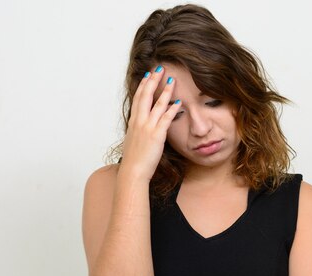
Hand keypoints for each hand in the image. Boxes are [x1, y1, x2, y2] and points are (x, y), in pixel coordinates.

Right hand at [120, 66, 181, 180]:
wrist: (133, 171)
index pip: (138, 98)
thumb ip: (139, 132)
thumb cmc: (135, 160)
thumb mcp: (135, 141)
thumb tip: (143, 128)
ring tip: (171, 79)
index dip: (143, 85)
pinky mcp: (156, 136)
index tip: (148, 75)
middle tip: (159, 68)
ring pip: (157, 104)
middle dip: (153, 80)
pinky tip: (179, 102)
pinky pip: (166, 119)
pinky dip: (172, 109)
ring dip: (165, 90)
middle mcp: (139, 122)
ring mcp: (147, 128)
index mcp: (134, 122)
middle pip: (146, 95)